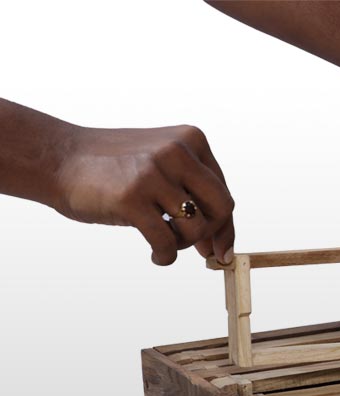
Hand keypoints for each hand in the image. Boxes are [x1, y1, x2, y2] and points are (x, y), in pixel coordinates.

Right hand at [54, 125, 234, 265]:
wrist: (58, 158)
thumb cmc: (113, 169)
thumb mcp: (161, 165)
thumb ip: (192, 192)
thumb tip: (219, 244)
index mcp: (191, 140)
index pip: (223, 193)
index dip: (224, 227)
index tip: (219, 249)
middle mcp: (177, 151)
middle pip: (221, 209)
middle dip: (211, 235)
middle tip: (195, 248)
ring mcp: (154, 173)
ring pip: (196, 228)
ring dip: (183, 245)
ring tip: (164, 242)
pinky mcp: (132, 197)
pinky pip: (167, 243)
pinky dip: (166, 256)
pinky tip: (156, 255)